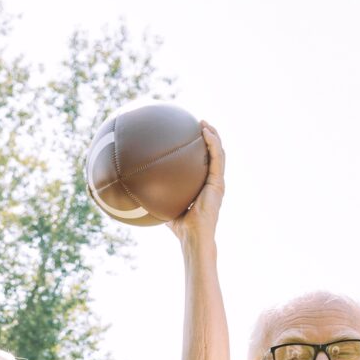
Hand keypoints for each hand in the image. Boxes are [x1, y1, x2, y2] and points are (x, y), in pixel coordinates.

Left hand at [167, 123, 225, 243]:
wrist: (193, 236)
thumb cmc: (180, 227)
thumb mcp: (166, 206)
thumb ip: (159, 196)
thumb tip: (139, 189)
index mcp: (204, 185)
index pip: (205, 163)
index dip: (202, 148)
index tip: (192, 135)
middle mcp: (213, 181)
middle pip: (214, 153)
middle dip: (209, 136)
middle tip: (199, 124)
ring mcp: (217, 181)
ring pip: (219, 152)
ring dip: (213, 135)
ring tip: (203, 123)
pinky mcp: (218, 182)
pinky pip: (217, 157)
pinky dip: (213, 142)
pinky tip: (205, 132)